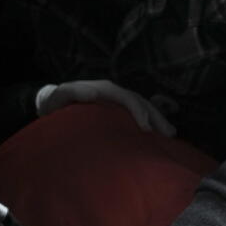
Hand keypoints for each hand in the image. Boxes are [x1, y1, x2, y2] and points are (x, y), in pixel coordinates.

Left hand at [36, 79, 176, 135]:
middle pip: (142, 102)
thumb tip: (94, 93)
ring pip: (144, 107)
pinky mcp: (120, 111)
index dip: (139, 110)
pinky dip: (152, 123)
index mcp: (105, 89)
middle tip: (168, 134)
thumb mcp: (61, 96)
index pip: (128, 98)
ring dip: (159, 120)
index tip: (146, 128)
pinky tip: (161, 136)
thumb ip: (74, 93)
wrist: (55, 104)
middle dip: (156, 116)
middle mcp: (115, 93)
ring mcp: (119, 102)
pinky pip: (140, 115)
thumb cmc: (57, 103)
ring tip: (171, 135)